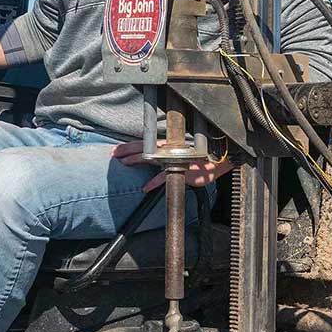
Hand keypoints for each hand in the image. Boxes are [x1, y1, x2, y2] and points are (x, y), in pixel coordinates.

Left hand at [112, 140, 233, 191]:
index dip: (129, 147)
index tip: (116, 150)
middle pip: (143, 148)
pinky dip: (154, 182)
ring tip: (124, 164)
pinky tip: (145, 188)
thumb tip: (154, 165)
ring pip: (150, 158)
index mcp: (167, 146)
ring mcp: (173, 159)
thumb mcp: (180, 159)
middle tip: (114, 154)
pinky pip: (164, 177)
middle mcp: (168, 150)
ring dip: (136, 160)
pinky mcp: (180, 171)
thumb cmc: (199, 161)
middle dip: (127, 151)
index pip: (144, 144)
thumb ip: (165, 161)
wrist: (217, 161)